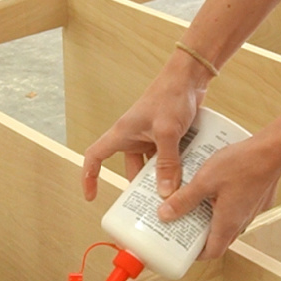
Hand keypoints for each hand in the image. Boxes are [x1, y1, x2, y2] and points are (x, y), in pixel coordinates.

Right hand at [82, 51, 210, 200]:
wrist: (190, 75)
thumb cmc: (171, 94)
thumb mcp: (168, 132)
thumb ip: (166, 163)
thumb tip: (164, 192)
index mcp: (123, 133)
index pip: (95, 157)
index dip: (89, 177)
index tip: (92, 196)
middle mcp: (134, 136)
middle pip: (131, 169)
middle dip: (140, 187)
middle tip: (151, 206)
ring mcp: (151, 137)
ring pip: (152, 165)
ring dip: (162, 177)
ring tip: (175, 194)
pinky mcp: (168, 135)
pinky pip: (168, 157)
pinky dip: (176, 167)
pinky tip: (190, 177)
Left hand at [156, 134, 280, 259]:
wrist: (274, 149)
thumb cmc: (244, 164)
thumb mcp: (204, 180)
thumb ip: (184, 199)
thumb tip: (165, 214)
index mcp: (228, 223)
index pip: (212, 253)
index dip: (196, 254)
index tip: (183, 248)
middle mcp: (242, 221)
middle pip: (220, 240)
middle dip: (202, 237)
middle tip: (185, 225)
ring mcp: (252, 210)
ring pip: (230, 224)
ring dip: (213, 220)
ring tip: (196, 206)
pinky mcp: (257, 198)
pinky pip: (239, 209)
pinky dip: (225, 206)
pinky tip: (216, 190)